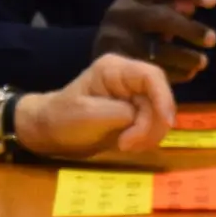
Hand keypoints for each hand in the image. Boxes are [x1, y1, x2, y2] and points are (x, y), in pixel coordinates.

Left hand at [15, 55, 175, 158]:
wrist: (49, 132)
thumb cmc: (63, 118)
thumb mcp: (88, 115)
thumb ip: (120, 114)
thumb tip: (141, 118)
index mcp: (115, 69)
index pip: (151, 76)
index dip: (164, 98)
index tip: (166, 124)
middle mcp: (128, 79)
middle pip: (159, 98)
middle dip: (152, 124)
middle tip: (128, 145)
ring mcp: (132, 97)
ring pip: (159, 114)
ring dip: (149, 135)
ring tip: (124, 146)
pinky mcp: (134, 114)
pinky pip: (151, 125)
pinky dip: (145, 139)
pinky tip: (127, 146)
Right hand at [94, 0, 215, 81]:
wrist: (100, 58)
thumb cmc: (135, 30)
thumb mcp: (147, 10)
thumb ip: (171, 5)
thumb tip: (192, 8)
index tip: (214, 1)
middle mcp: (121, 14)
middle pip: (161, 18)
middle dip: (190, 29)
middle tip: (212, 39)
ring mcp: (117, 41)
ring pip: (158, 49)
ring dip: (186, 56)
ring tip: (203, 61)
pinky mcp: (118, 66)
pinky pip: (151, 71)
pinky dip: (175, 73)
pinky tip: (189, 73)